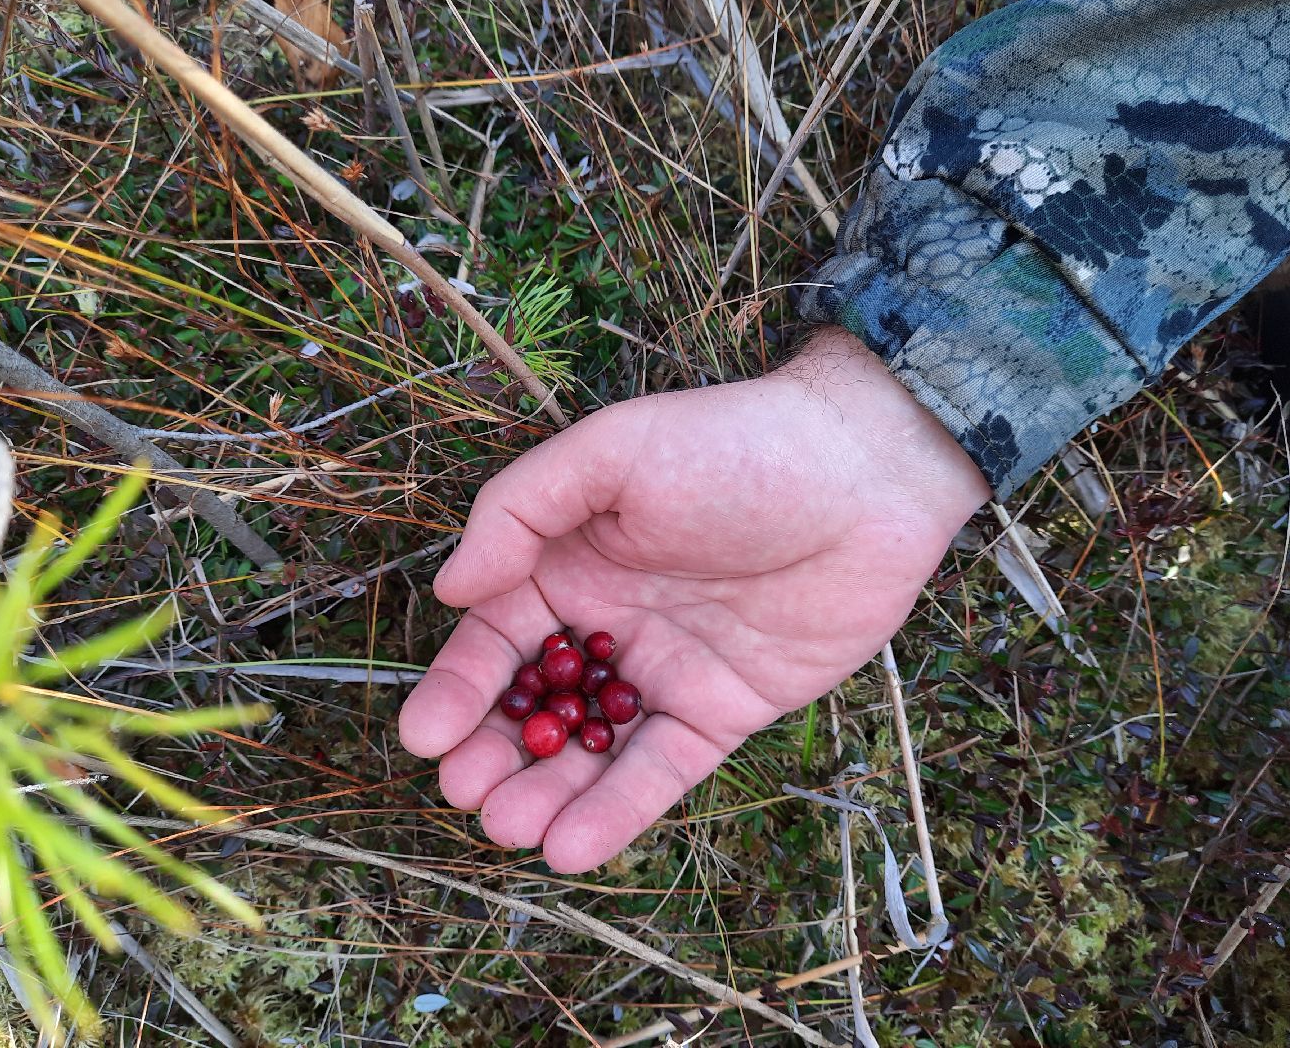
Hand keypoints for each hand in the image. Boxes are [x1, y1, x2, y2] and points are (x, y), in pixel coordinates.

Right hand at [398, 328, 990, 871]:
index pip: (494, 639)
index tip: (425, 740)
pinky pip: (661, 769)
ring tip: (510, 828)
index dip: (457, 690)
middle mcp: (609, 622)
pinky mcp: (723, 712)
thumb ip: (518, 512)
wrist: (864, 475)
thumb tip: (451, 589)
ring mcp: (666, 671)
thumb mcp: (610, 452)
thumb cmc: (732, 446)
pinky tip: (572, 843)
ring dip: (546, 793)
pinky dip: (618, 809)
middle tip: (469, 796)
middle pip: (534, 705)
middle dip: (495, 754)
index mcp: (571, 561)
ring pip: (591, 748)